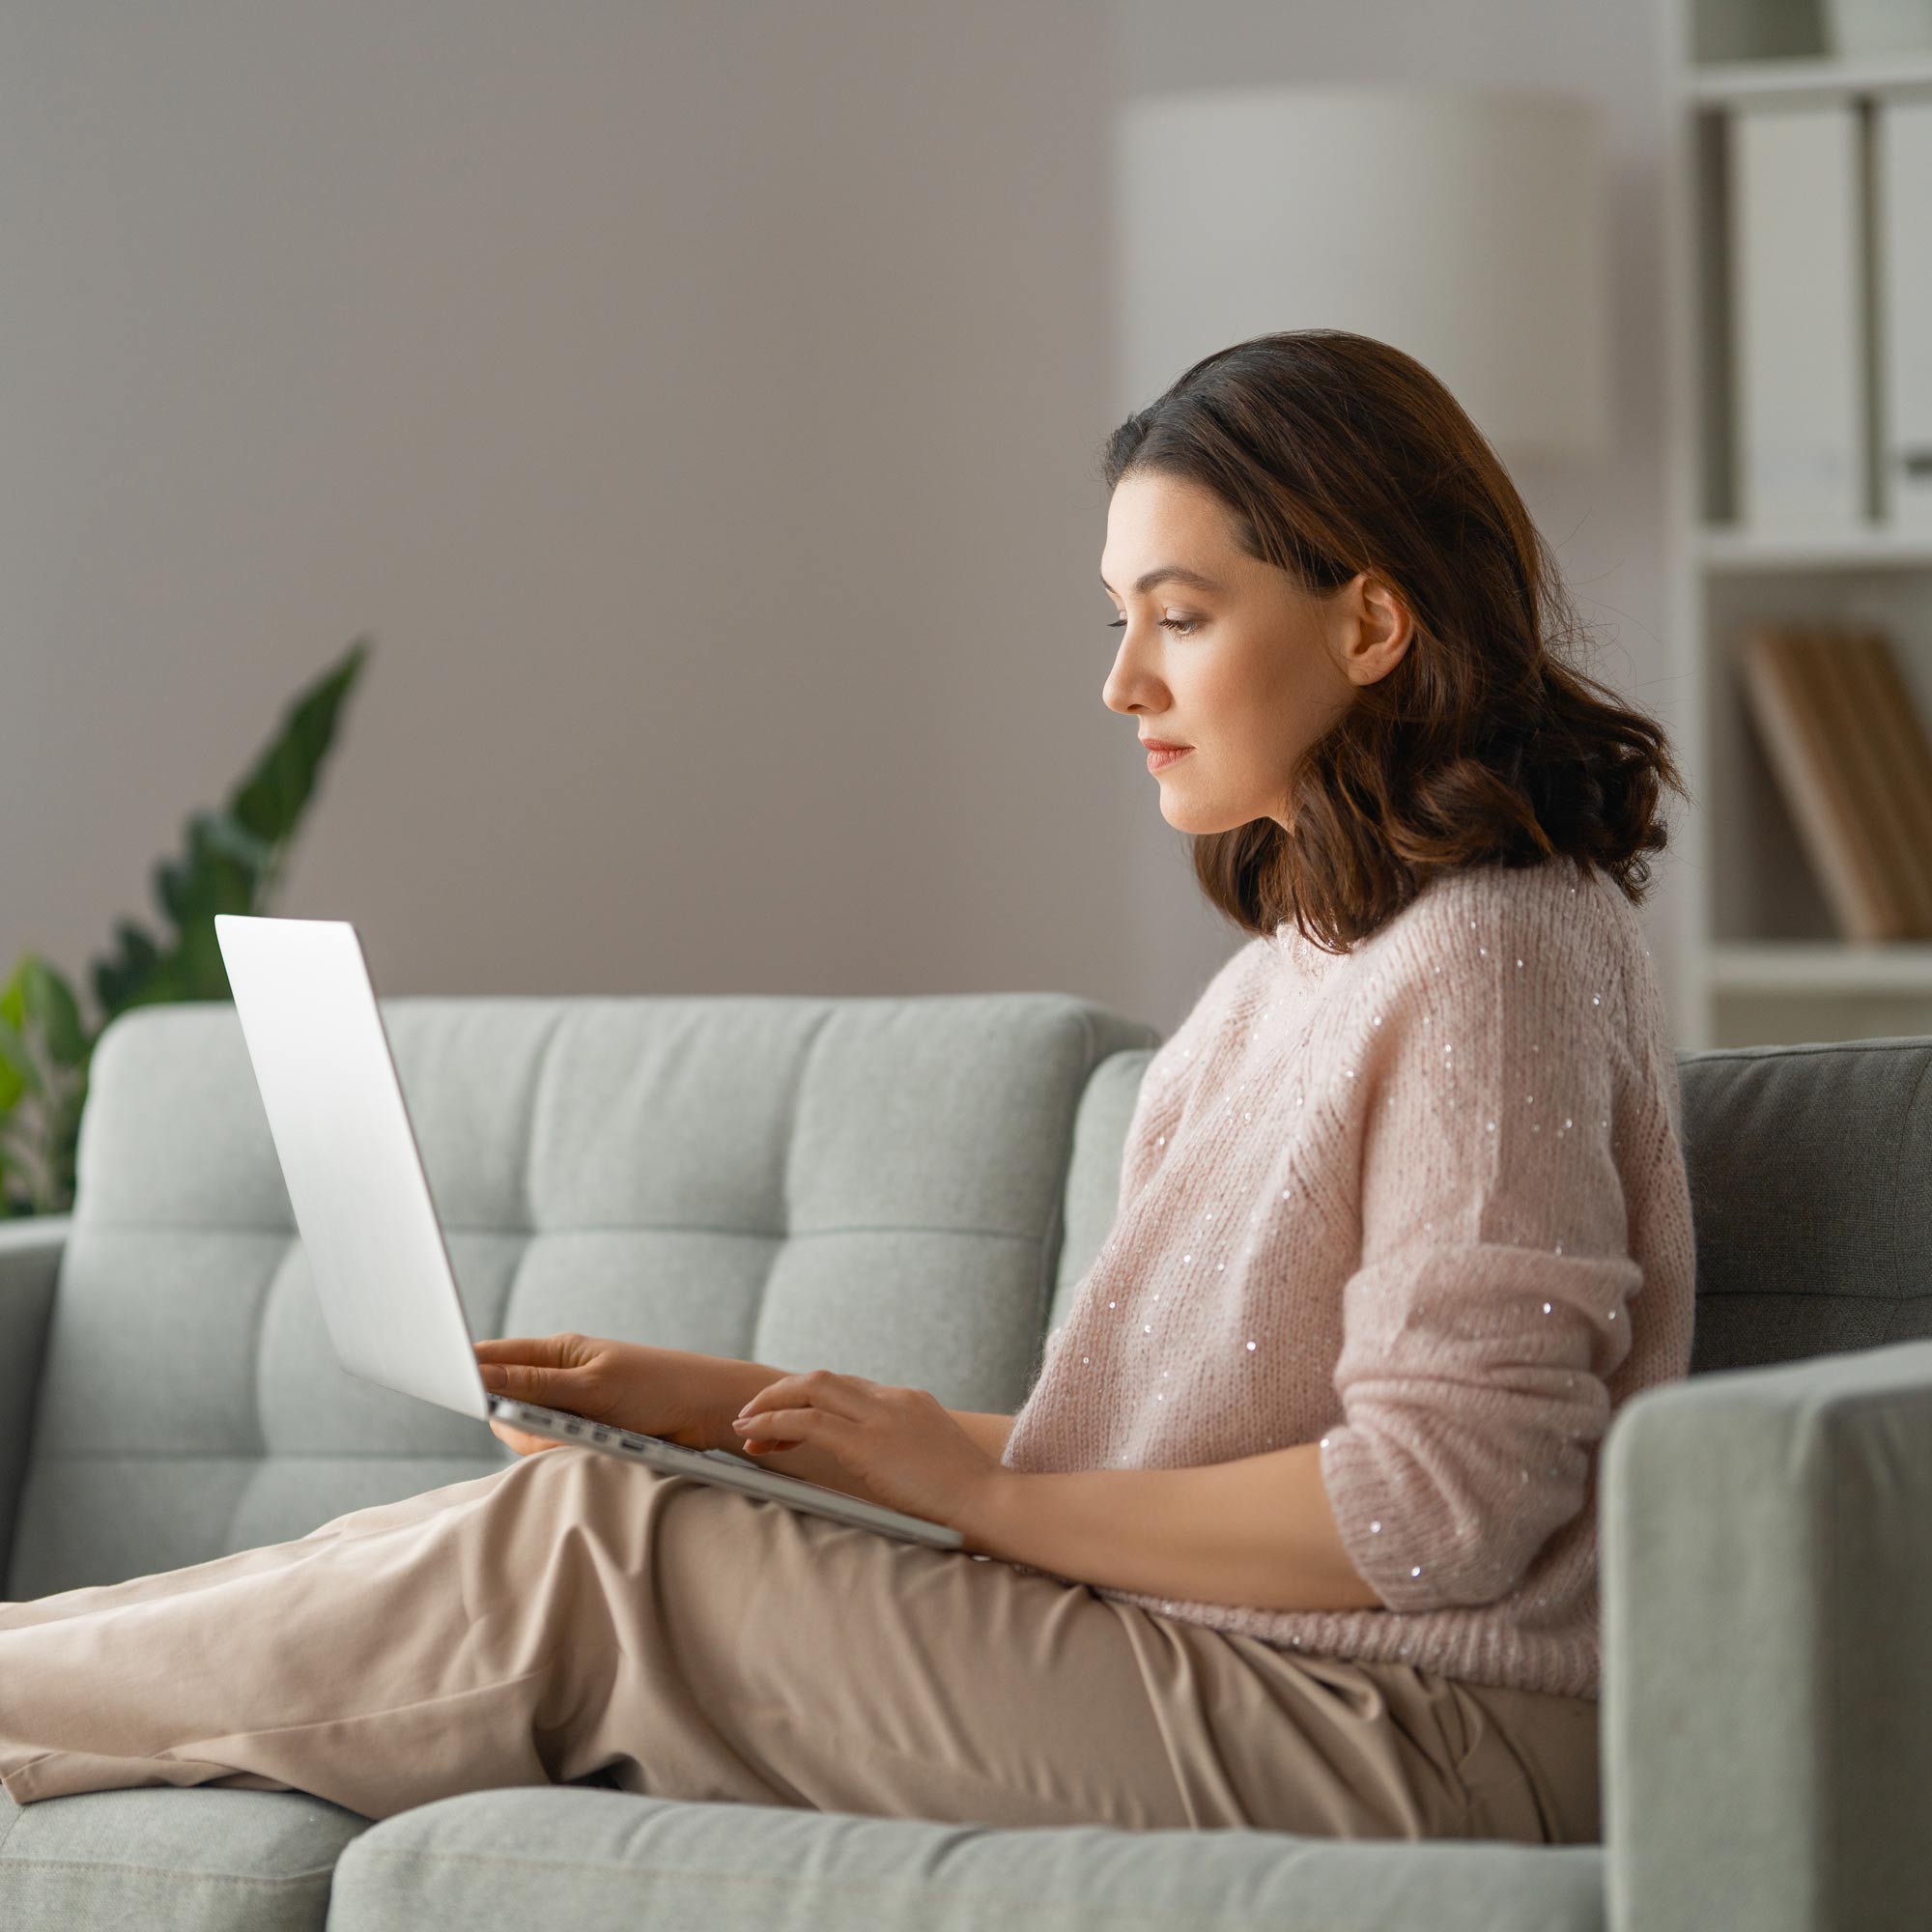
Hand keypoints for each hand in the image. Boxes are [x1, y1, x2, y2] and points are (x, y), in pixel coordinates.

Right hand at [473, 1332, 714, 1458]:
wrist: (708, 1415)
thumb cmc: (657, 1386)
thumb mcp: (593, 1386)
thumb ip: (535, 1384)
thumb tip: (479, 1374)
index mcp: (556, 1351)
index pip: (494, 1357)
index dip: (468, 1373)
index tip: (448, 1389)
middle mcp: (557, 1377)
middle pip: (504, 1406)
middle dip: (517, 1424)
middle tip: (551, 1432)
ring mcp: (568, 1407)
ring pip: (525, 1434)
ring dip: (544, 1445)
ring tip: (588, 1438)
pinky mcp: (583, 1434)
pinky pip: (551, 1450)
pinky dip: (563, 1455)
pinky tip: (593, 1450)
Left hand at [730, 1370, 1006, 1533]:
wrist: (993, 1505)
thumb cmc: (970, 1501)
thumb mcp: (934, 1465)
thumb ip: (904, 1457)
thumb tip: (879, 1476)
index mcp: (910, 1403)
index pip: (848, 1389)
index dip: (811, 1402)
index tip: (788, 1424)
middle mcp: (893, 1399)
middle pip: (823, 1380)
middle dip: (781, 1394)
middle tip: (753, 1419)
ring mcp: (882, 1416)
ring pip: (811, 1389)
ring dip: (771, 1404)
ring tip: (744, 1427)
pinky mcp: (869, 1442)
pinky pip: (808, 1422)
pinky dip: (774, 1424)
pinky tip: (752, 1437)